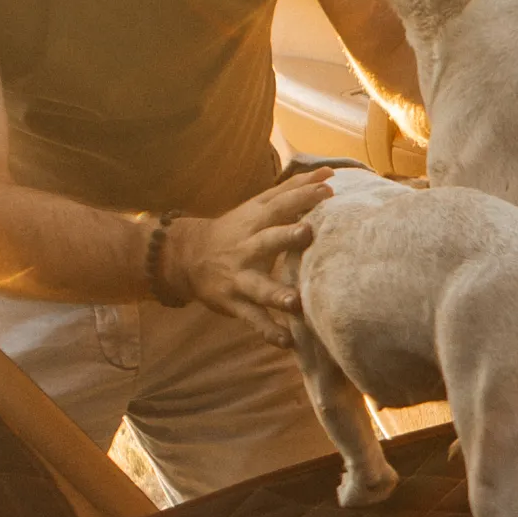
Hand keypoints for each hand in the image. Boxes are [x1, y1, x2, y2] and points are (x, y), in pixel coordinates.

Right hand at [161, 168, 332, 344]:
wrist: (188, 257)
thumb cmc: (236, 229)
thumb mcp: (258, 206)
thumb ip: (292, 191)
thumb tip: (329, 174)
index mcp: (255, 221)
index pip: (280, 205)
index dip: (302, 197)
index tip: (328, 190)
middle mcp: (247, 248)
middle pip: (267, 240)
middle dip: (286, 237)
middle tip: (308, 232)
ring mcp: (240, 278)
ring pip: (259, 286)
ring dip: (277, 294)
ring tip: (296, 302)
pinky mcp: (235, 303)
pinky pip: (253, 319)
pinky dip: (269, 331)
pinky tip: (287, 342)